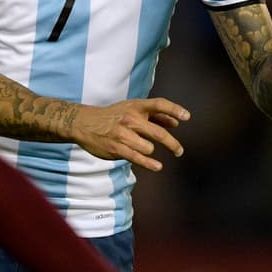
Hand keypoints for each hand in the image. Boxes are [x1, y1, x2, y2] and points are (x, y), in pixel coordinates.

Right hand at [71, 98, 190, 171]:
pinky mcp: (116, 148)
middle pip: (159, 133)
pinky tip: (157, 166)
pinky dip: (150, 164)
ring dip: (150, 151)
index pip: (159, 104)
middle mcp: (130, 119)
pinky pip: (138, 158)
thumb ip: (154, 115)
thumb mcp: (131, 109)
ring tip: (145, 150)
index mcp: (135, 106)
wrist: (83, 123)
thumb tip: (176, 123)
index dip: (174, 109)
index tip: (187, 117)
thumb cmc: (112, 116)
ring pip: (149, 148)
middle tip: (179, 151)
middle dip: (173, 144)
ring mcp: (123, 134)